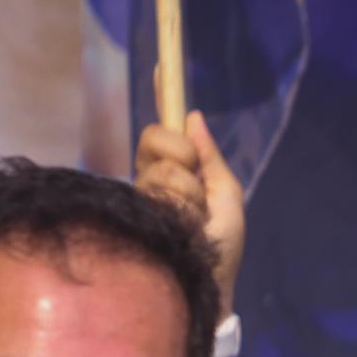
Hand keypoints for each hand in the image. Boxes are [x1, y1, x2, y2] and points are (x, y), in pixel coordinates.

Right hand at [133, 112, 245, 313]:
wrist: (207, 290)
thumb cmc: (220, 250)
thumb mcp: (227, 200)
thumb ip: (212, 160)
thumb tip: (193, 115)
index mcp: (174, 171)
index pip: (164, 130)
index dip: (163, 96)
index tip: (162, 65)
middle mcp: (151, 177)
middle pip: (157, 139)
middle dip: (184, 162)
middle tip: (198, 197)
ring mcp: (138, 193)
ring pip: (159, 167)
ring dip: (186, 195)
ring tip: (193, 224)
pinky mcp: (130, 210)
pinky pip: (155, 189)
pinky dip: (178, 207)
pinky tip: (179, 227)